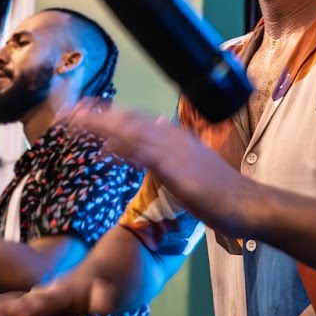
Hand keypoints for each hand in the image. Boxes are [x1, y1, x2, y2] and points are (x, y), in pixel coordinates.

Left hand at [72, 106, 257, 237]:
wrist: (247, 204)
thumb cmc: (221, 194)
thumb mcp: (188, 172)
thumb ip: (164, 160)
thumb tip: (142, 148)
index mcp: (174, 138)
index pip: (135, 121)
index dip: (109, 116)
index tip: (85, 112)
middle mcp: (172, 138)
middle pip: (127, 120)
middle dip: (96, 115)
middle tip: (68, 111)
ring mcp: (174, 151)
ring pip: (130, 132)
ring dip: (100, 125)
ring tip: (74, 121)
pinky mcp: (175, 169)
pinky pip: (143, 155)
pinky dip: (121, 150)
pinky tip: (103, 150)